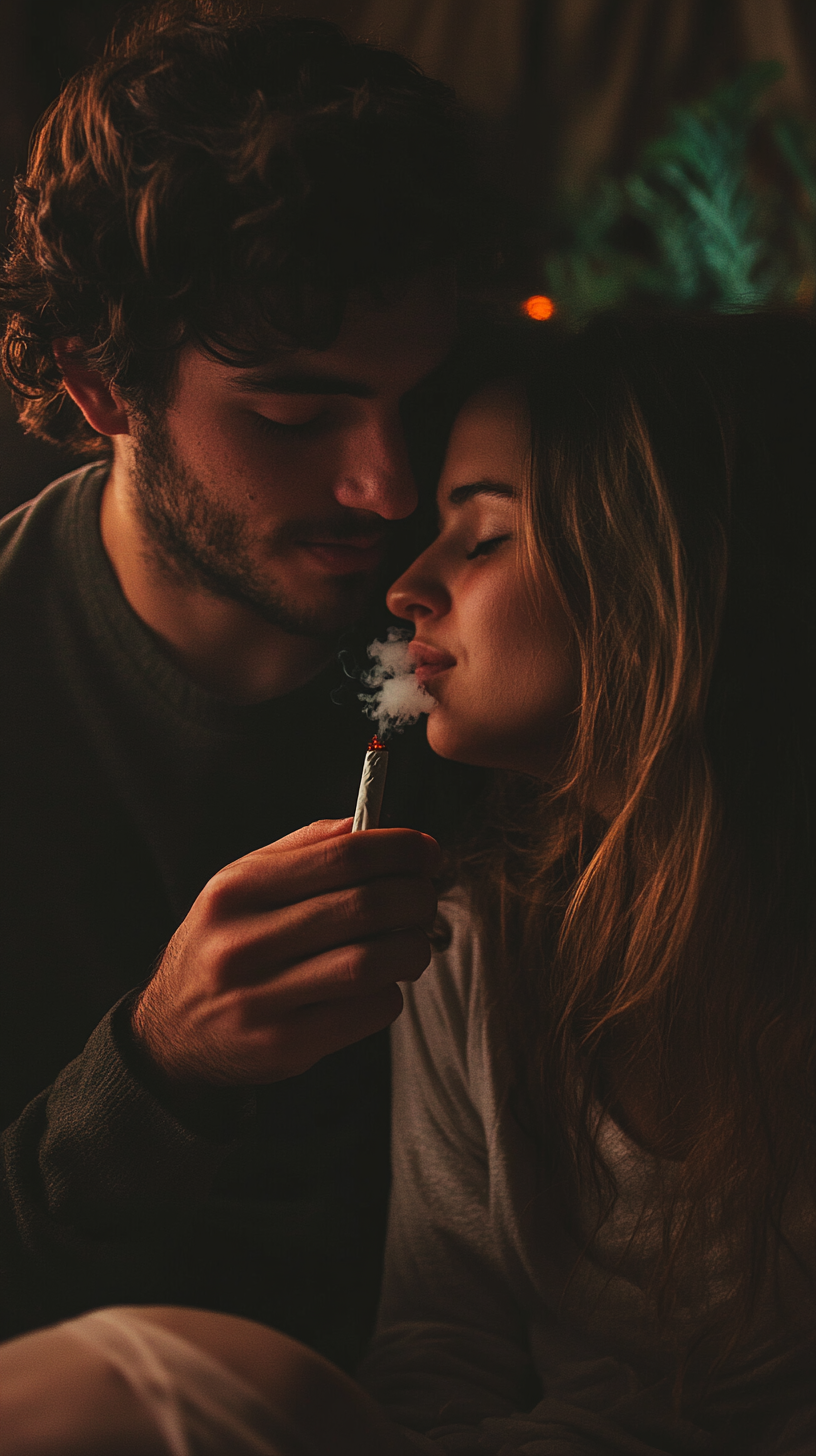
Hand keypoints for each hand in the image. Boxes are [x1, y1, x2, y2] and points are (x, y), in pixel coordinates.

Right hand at [131, 818, 438, 1085]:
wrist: (171, 1031)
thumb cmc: (223, 943)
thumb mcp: (241, 884)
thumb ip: (303, 849)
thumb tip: (371, 824)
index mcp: (237, 890)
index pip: (342, 856)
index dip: (399, 849)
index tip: (427, 852)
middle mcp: (243, 943)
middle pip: (364, 906)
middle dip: (416, 896)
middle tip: (425, 897)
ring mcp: (261, 999)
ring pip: (371, 963)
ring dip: (412, 947)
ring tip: (412, 941)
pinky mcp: (284, 1046)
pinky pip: (366, 1011)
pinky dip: (391, 991)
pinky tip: (380, 983)